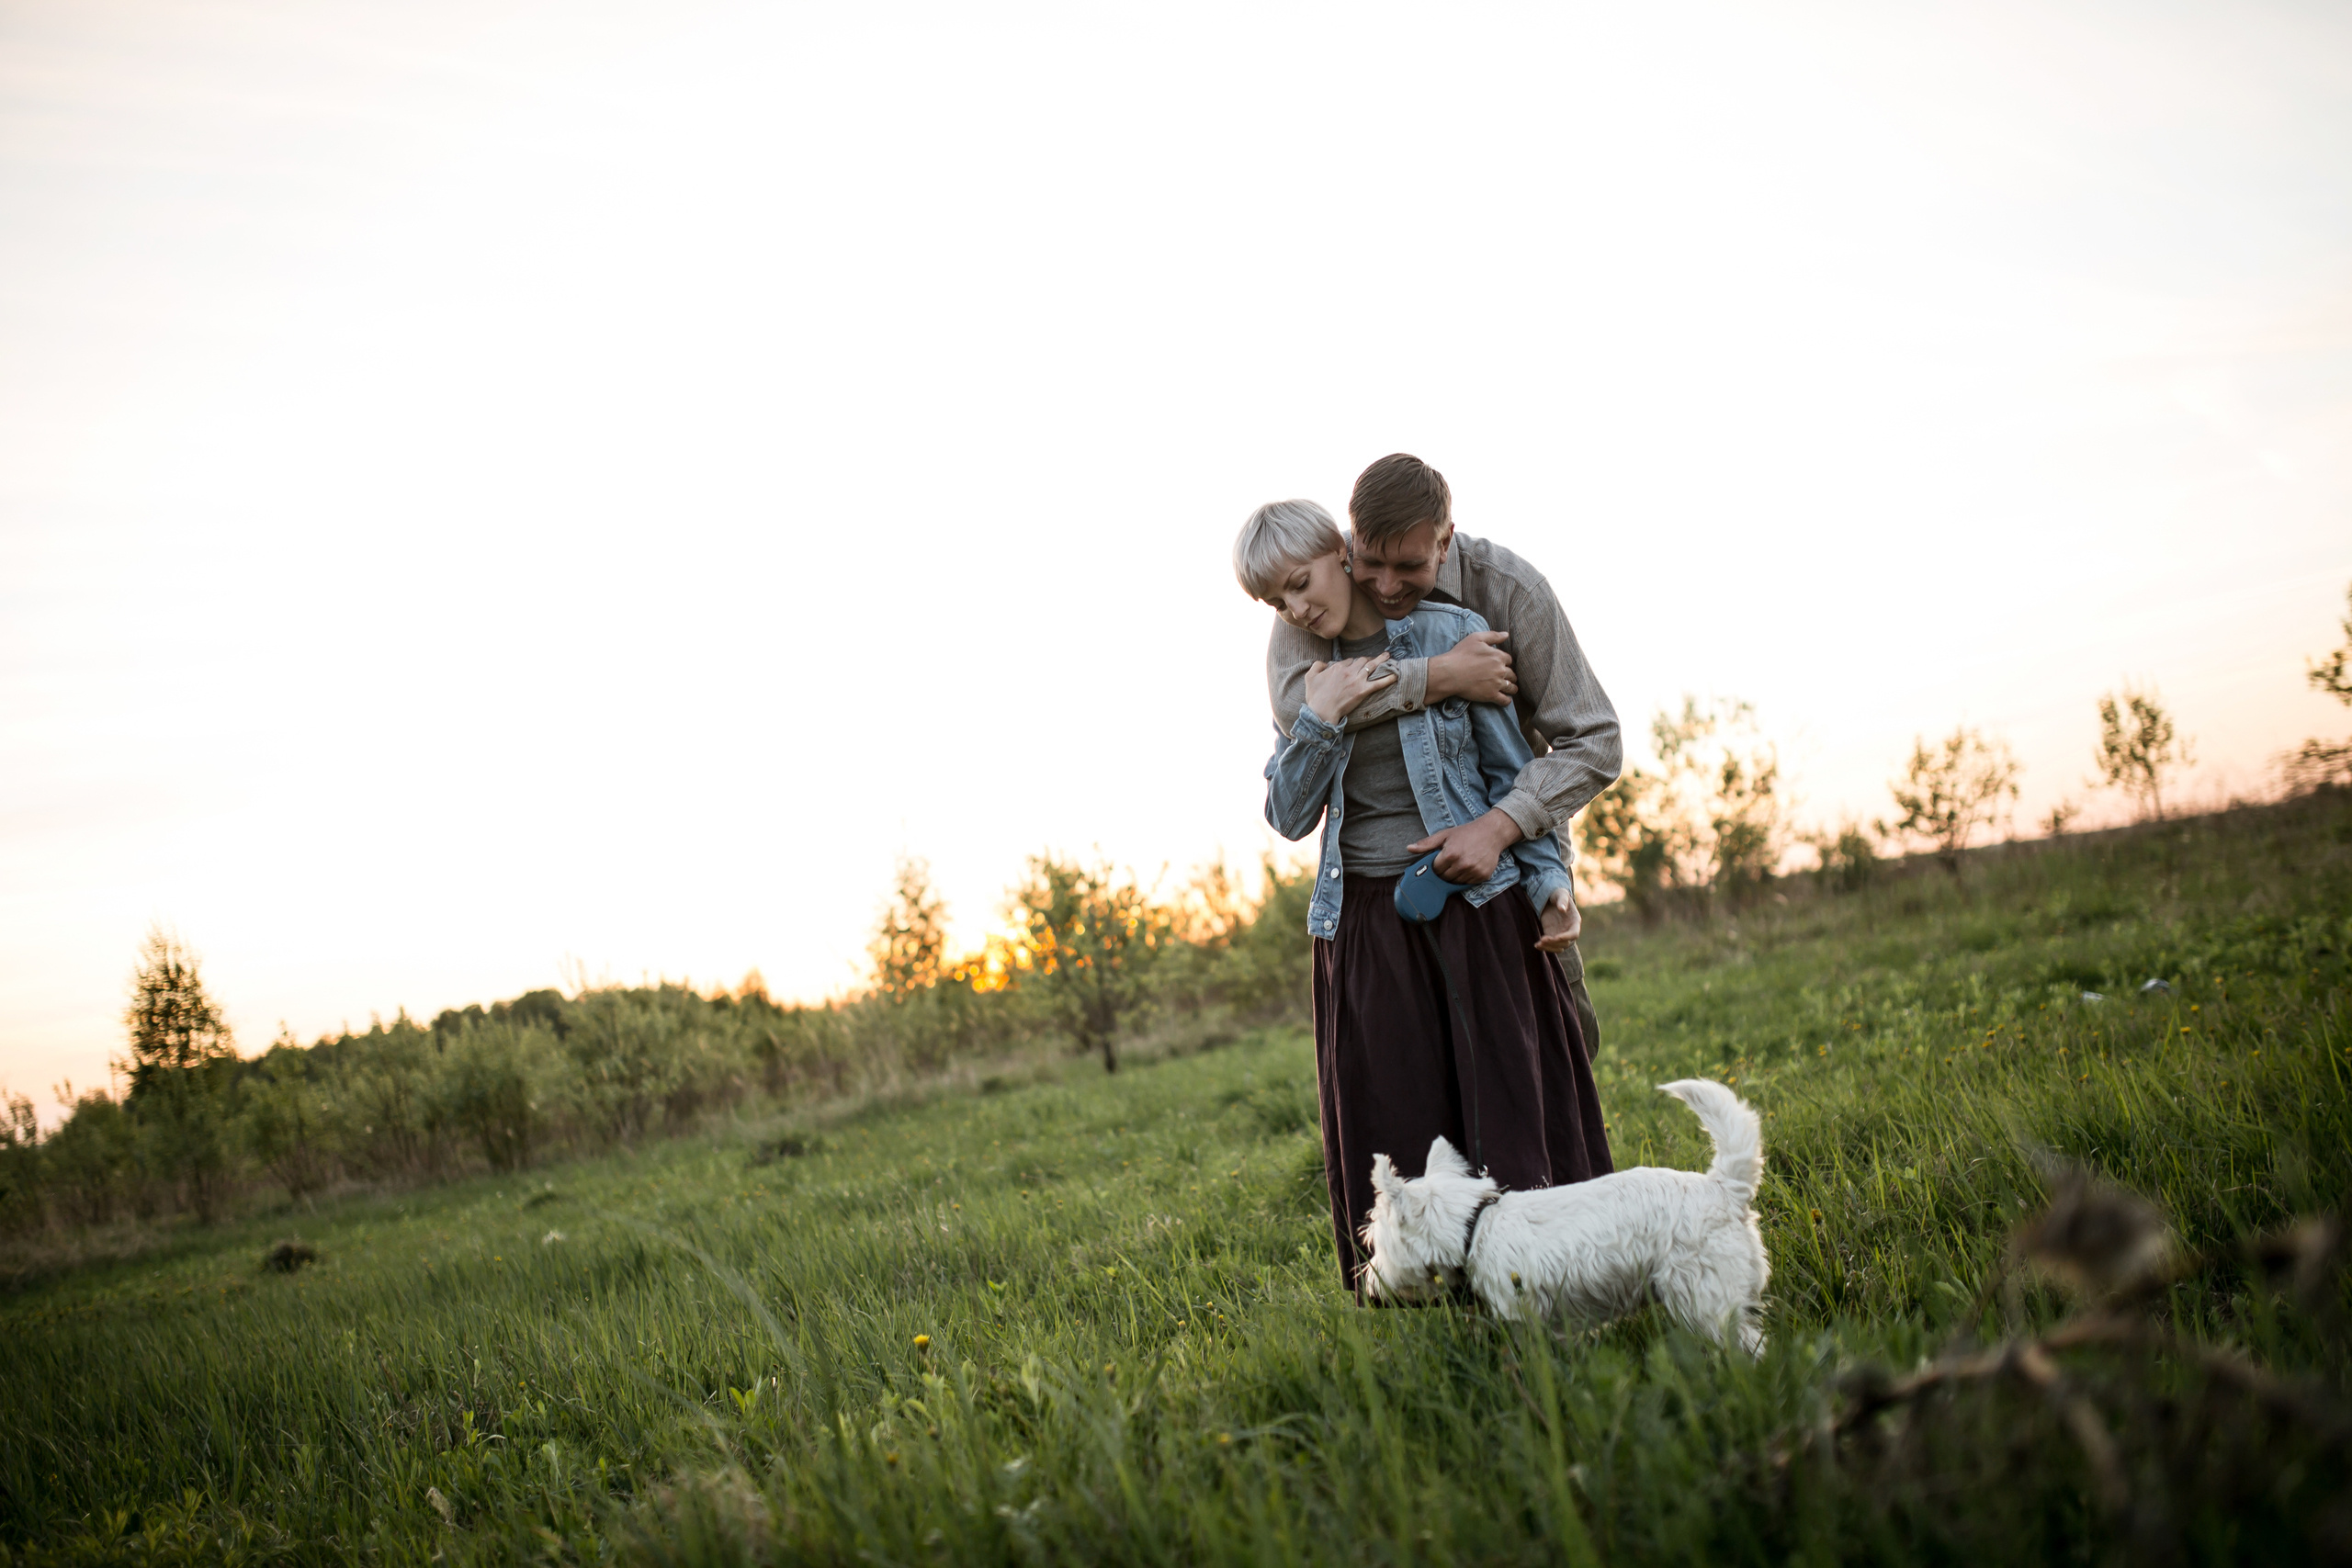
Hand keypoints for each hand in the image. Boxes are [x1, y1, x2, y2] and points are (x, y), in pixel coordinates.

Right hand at [1301, 655, 1395, 724]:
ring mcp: (1357, 681)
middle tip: (1375, 658)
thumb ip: (1317, 665)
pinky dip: (1388, 679)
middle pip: (1362, 660)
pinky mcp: (1363, 691)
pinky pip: (1378, 683)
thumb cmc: (1315, 696)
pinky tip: (1396, 675)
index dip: (1353, 663)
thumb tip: (1324, 663)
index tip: (1355, 666)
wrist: (1322, 711)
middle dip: (1368, 659)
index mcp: (1337, 667)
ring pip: (1372, 666)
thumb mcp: (1310, 677)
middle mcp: (1349, 671)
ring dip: (1381, 660)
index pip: (1349, 661)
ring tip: (1388, 656)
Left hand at [1407, 808, 1523, 883]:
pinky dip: (1466, 878)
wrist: (1492, 833)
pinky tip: (1468, 867)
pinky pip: (1468, 883)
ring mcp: (1473, 871)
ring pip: (1456, 882)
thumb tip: (1409, 848)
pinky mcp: (1483, 876)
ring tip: (1459, 863)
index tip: (1440, 861)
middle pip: (1445, 878)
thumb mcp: (1445, 834)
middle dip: (1444, 872)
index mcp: (1450, 854)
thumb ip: (1426, 843)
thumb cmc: (1466, 833)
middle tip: (1450, 862)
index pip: (1435, 870)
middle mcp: (1462, 864)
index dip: (1436, 866)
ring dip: (1455, 876)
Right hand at [1426, 630, 1515, 704]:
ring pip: (1511, 687)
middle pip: (1511, 674)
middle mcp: (1501, 670)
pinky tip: (1506, 699)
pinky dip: (1507, 701)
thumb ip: (1493, 635)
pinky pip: (1505, 700)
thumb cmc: (1460, 654)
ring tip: (1510, 688)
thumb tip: (1506, 635)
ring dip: (1511, 688)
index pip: (1509, 660)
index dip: (1505, 662)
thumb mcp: (1476, 638)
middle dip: (1509, 675)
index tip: (1501, 664)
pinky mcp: (1491, 695)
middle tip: (1506, 677)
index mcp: (1498, 656)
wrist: (1449, 673)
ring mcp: (1497, 684)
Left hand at [1535, 889, 1581, 952]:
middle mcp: (1569, 930)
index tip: (1556, 937)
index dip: (1566, 937)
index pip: (1574, 934)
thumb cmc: (1558, 894)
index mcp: (1575, 921)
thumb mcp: (1561, 894)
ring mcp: (1560, 934)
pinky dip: (1543, 947)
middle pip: (1565, 943)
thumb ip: (1563, 900)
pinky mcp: (1551, 934)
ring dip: (1549, 947)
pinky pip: (1549, 945)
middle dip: (1555, 943)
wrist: (1550, 898)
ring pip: (1557, 947)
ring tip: (1539, 944)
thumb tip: (1562, 909)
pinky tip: (1536, 945)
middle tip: (1543, 939)